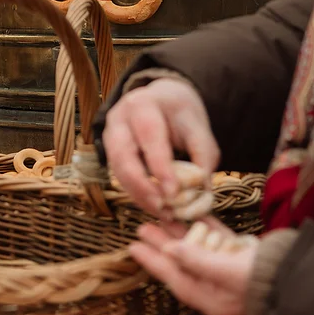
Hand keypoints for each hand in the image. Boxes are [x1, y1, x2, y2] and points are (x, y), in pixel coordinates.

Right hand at [102, 78, 218, 213]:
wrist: (163, 101)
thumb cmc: (180, 115)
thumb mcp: (198, 126)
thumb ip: (203, 155)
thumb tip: (203, 190)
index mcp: (144, 103)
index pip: (149, 134)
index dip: (160, 166)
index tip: (174, 193)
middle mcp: (120, 117)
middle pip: (123, 154)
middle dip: (142, 186)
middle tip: (163, 208)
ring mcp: (110, 135)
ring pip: (118, 170)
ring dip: (139, 195)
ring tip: (163, 213)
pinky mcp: (110, 152)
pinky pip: (120, 177)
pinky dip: (137, 194)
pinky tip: (155, 206)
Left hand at [130, 219, 254, 314]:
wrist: (304, 279)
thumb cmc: (266, 281)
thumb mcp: (228, 273)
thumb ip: (198, 261)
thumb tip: (170, 251)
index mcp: (212, 301)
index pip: (175, 278)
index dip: (153, 261)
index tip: (132, 246)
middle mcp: (219, 288)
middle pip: (183, 262)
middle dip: (163, 244)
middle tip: (142, 227)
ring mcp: (232, 272)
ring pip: (199, 248)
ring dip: (181, 231)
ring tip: (162, 215)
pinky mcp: (245, 257)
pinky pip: (219, 241)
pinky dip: (206, 227)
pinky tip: (193, 213)